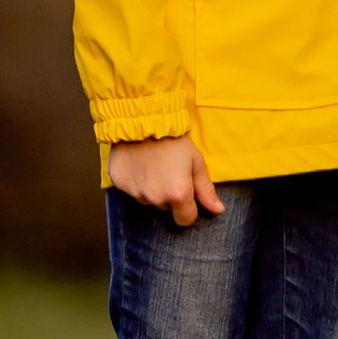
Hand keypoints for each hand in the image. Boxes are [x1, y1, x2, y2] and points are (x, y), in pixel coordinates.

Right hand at [108, 134, 223, 222]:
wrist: (144, 119)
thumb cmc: (174, 139)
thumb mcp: (196, 162)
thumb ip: (206, 189)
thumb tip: (218, 210)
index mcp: (178, 194)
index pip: (185, 219)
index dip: (189, 208)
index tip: (186, 191)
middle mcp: (155, 198)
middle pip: (166, 208)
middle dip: (169, 195)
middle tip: (169, 171)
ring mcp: (135, 193)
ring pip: (148, 199)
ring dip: (152, 188)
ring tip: (153, 164)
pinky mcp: (119, 184)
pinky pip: (131, 189)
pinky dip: (136, 180)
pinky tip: (139, 163)